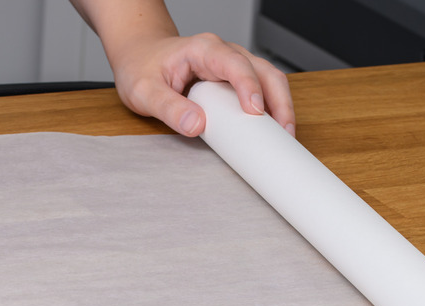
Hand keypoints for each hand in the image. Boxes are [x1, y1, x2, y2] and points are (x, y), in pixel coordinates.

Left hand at [112, 32, 295, 137]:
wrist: (139, 56)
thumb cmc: (140, 68)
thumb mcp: (144, 91)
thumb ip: (168, 108)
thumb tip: (197, 125)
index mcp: (203, 49)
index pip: (235, 64)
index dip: (249, 86)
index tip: (255, 111)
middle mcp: (223, 53)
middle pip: (263, 70)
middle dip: (279, 100)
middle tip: (284, 132)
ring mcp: (231, 64)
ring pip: (268, 78)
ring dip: (281, 105)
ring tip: (285, 135)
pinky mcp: (233, 79)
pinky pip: (261, 88)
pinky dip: (271, 107)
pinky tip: (272, 129)